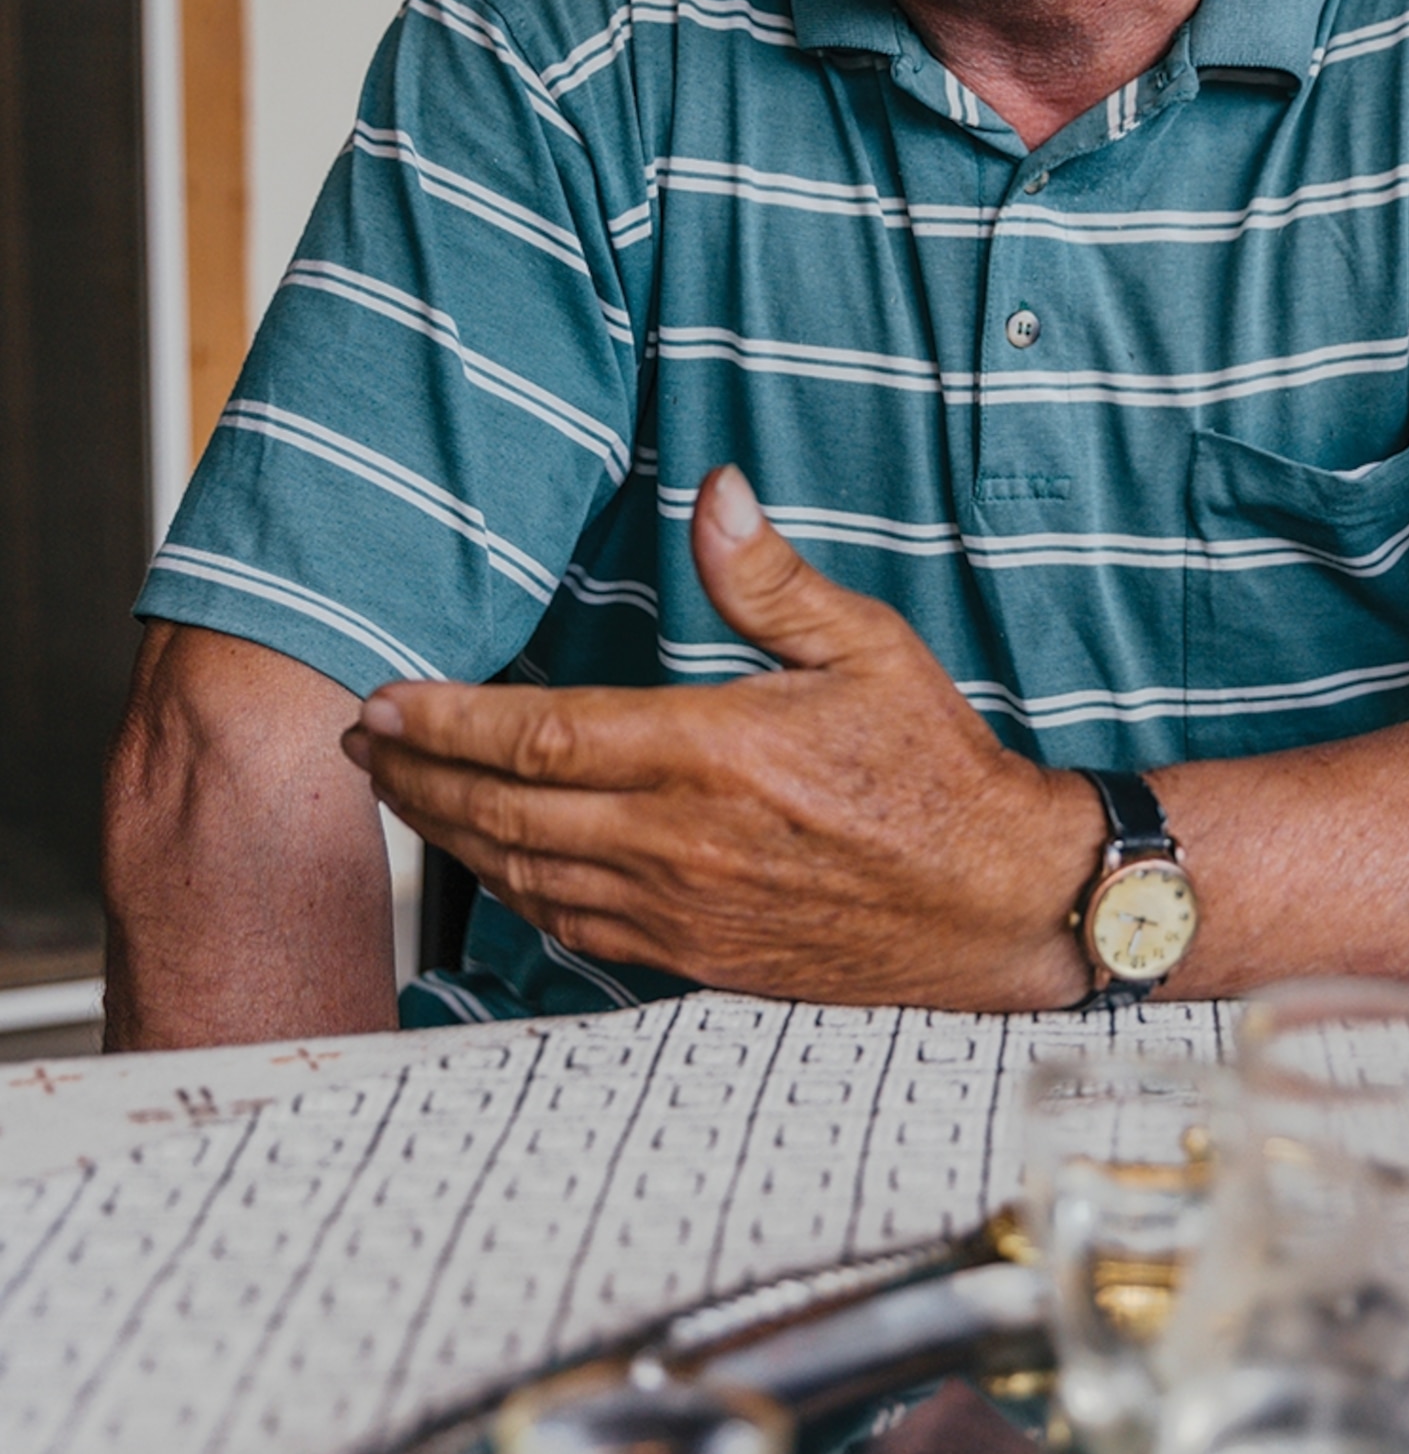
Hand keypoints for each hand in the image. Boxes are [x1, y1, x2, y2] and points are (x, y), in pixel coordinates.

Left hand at [340, 465, 1100, 1007]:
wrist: (995, 902)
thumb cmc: (936, 771)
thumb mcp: (868, 650)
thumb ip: (771, 579)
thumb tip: (716, 495)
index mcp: (713, 753)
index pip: (540, 737)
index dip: (446, 721)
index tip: (386, 699)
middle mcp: (682, 841)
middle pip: (505, 813)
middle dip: (419, 777)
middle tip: (368, 745)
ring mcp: (683, 910)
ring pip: (525, 876)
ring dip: (449, 837)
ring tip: (403, 796)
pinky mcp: (696, 959)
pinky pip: (573, 929)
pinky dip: (512, 895)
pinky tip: (491, 865)